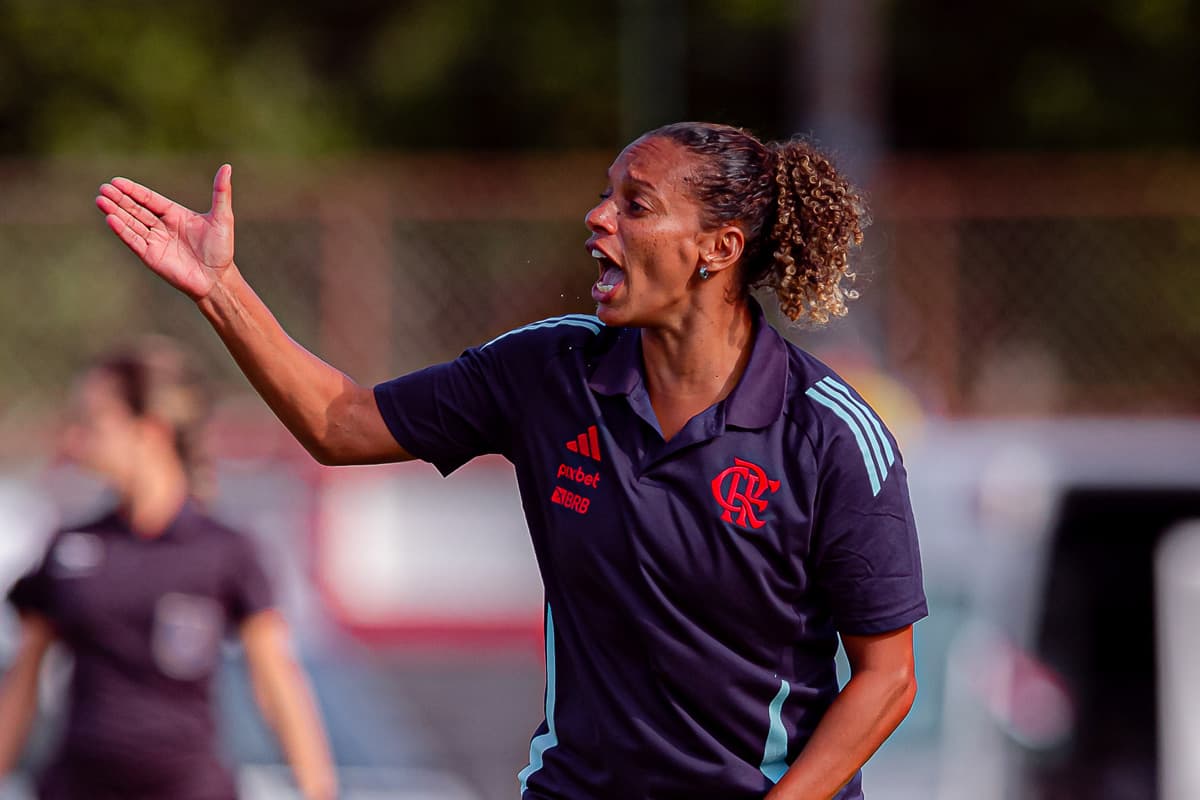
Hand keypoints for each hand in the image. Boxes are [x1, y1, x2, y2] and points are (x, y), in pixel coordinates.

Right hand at [96, 165, 235, 300]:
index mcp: (175, 214)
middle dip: (120, 199)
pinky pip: (133, 240)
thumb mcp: (222, 217)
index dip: (133, 191)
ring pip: (131, 223)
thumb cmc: (221, 248)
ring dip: (116, 212)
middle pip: (136, 209)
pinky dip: (122, 230)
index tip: (117, 182)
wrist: (217, 278)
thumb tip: (227, 167)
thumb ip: (221, 192)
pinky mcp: (151, 256)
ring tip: (100, 200)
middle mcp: (162, 226)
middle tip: (104, 188)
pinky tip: (110, 219)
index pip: (150, 199)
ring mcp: (155, 241)